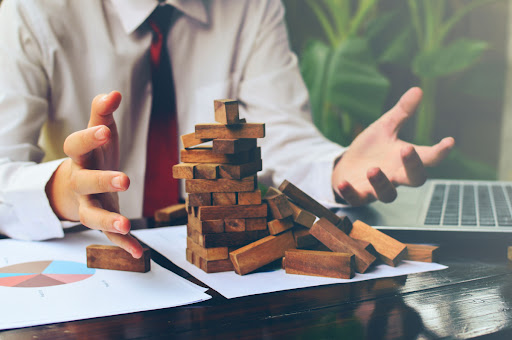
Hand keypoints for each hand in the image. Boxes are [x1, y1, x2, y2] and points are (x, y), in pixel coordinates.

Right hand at [46, 91, 142, 257]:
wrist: (73, 188)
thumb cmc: (92, 156)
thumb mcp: (96, 133)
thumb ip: (101, 114)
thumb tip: (112, 92)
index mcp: (80, 158)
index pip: (77, 146)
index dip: (89, 138)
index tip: (104, 129)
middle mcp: (81, 183)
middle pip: (87, 181)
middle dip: (103, 180)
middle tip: (124, 179)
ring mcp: (89, 204)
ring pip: (94, 215)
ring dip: (109, 221)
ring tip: (126, 225)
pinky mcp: (102, 220)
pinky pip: (110, 237)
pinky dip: (123, 245)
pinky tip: (138, 252)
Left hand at [331, 87, 454, 205]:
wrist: (347, 166)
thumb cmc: (371, 148)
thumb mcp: (385, 128)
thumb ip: (402, 112)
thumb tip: (418, 89)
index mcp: (405, 159)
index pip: (429, 158)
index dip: (440, 151)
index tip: (449, 141)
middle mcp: (396, 176)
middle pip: (415, 179)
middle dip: (413, 166)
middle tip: (407, 148)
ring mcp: (378, 188)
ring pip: (388, 194)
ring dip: (381, 183)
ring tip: (372, 168)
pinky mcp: (359, 195)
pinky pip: (357, 199)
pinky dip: (350, 192)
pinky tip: (343, 183)